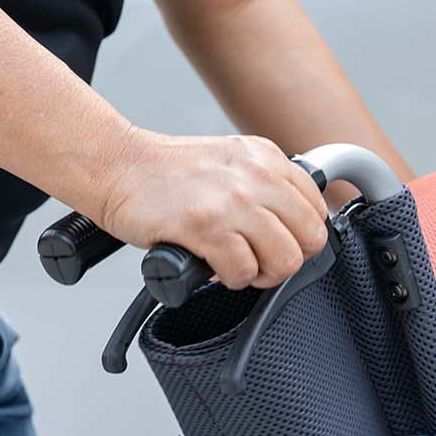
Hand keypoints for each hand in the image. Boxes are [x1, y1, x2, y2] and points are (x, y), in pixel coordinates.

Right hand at [95, 131, 329, 288]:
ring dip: (260, 273)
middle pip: (310, 238)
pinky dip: (230, 278)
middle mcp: (257, 175)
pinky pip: (244, 271)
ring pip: (285, 259)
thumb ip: (265, 186)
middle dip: (287, 259)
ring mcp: (233, 200)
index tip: (277, 243)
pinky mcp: (206, 225)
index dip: (299, 236)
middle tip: (258, 261)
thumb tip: (292, 229)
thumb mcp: (231, 162)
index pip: (317, 209)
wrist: (118, 166)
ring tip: (235, 265)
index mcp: (267, 157)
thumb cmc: (167, 174)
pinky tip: (212, 265)